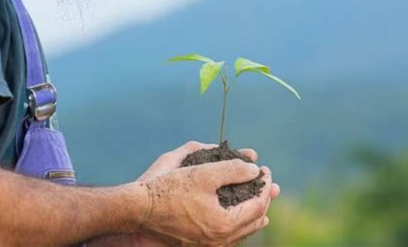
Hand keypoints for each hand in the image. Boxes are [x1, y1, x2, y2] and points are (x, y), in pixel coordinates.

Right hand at [134, 141, 275, 245]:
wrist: (139, 210)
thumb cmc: (169, 190)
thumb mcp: (203, 174)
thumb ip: (233, 169)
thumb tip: (255, 170)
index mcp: (225, 223)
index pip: (257, 204)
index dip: (264, 184)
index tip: (265, 169)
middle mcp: (220, 240)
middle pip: (254, 220)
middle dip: (264, 199)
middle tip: (268, 184)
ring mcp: (209, 245)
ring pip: (242, 232)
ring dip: (254, 214)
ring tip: (263, 205)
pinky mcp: (199, 244)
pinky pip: (229, 237)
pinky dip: (239, 225)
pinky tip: (238, 218)